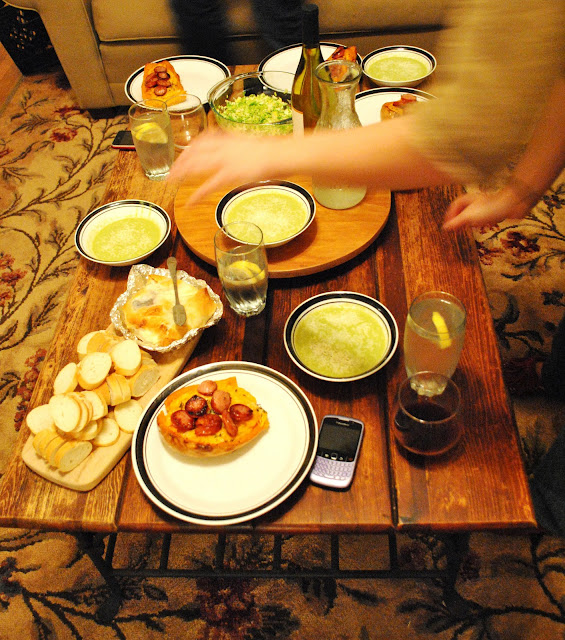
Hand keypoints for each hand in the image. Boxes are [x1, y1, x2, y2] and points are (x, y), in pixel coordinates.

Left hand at [168, 130, 287, 203]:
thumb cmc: (275, 151)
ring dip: (181, 174)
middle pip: (194, 152)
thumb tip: (242, 154)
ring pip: (195, 166)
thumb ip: (243, 149)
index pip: (203, 139)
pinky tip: (189, 203)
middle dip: (180, 162)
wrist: (282, 154)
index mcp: (229, 138)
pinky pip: (207, 186)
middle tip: (170, 172)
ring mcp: (224, 161)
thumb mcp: (255, 144)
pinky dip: (197, 195)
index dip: (190, 148)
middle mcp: (223, 147)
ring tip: (170, 183)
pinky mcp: (229, 175)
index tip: (183, 153)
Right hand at [443, 188, 531, 230]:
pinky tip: (480, 227)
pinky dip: (479, 223)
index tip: (447, 226)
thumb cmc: (488, 209)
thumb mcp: (469, 216)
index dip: (450, 215)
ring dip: (468, 222)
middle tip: (455, 230)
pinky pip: (482, 218)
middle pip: (462, 210)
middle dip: (458, 220)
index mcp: (467, 200)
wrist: (511, 205)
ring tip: (465, 230)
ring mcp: (484, 207)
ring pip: (472, 214)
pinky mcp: (492, 212)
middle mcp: (474, 202)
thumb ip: (456, 222)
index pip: (454, 206)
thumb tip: (444, 228)